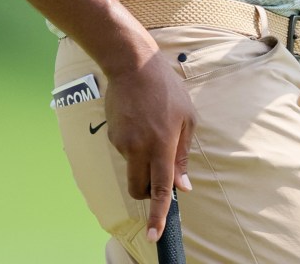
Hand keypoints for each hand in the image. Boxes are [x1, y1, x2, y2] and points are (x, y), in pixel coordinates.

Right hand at [104, 49, 195, 241]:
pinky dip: (133, 145)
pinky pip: (124, 151)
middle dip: (147, 191)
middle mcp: (140, 148)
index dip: (157, 214)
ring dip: (141, 161)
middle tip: (158, 173)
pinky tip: (139, 120)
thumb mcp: (187, 117)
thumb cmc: (166, 89)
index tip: (154, 235)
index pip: (160, 189)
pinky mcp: (112, 135)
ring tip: (151, 127)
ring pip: (131, 169)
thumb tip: (182, 185)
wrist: (133, 65)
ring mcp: (123, 143)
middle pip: (139, 188)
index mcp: (162, 145)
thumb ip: (183, 153)